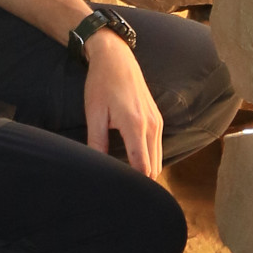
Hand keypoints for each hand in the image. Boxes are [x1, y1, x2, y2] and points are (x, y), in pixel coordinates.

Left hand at [82, 32, 165, 179]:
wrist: (116, 58)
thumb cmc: (102, 83)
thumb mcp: (94, 113)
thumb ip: (97, 142)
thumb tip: (96, 167)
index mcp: (135, 125)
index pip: (142, 167)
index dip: (134, 184)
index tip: (124, 195)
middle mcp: (152, 125)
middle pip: (154, 168)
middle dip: (142, 182)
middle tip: (125, 193)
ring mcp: (157, 121)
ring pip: (158, 159)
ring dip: (146, 171)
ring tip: (128, 183)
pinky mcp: (157, 118)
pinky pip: (157, 147)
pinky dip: (149, 159)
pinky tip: (134, 164)